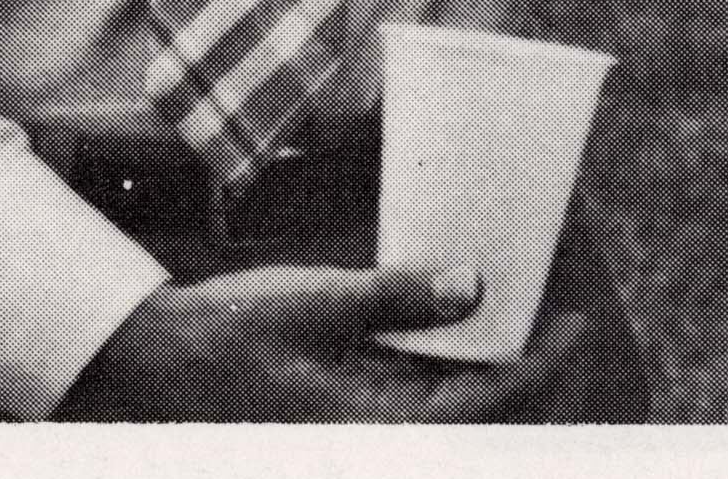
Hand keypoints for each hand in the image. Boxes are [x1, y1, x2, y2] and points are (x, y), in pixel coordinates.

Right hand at [58, 261, 574, 421]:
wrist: (152, 366)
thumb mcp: (315, 303)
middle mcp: (374, 441)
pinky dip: (445, 374)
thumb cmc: (226, 335)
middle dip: (529, 378)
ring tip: (524, 323)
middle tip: (565, 326)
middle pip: (478, 421)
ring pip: (449, 415)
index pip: (486, 408)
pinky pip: (414, 405)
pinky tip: (459, 333)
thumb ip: (396, 297)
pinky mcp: (343, 420)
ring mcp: (358, 434)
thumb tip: (472, 286)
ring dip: (489, 376)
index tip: (575, 324)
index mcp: (375, 429)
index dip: (540, 366)